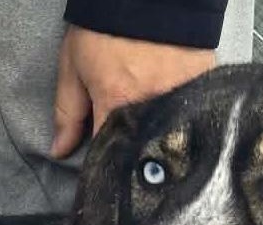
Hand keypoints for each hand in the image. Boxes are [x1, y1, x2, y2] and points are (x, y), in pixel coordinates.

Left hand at [51, 28, 213, 157]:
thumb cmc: (105, 24)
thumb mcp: (74, 65)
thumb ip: (68, 113)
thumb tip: (60, 152)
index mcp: (116, 103)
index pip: (109, 152)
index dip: (105, 160)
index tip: (103, 163)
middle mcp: (150, 103)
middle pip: (142, 147)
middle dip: (134, 153)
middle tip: (129, 148)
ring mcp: (179, 92)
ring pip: (169, 132)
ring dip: (159, 136)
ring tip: (153, 132)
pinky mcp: (202, 78)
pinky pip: (195, 109)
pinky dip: (185, 115)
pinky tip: (177, 114)